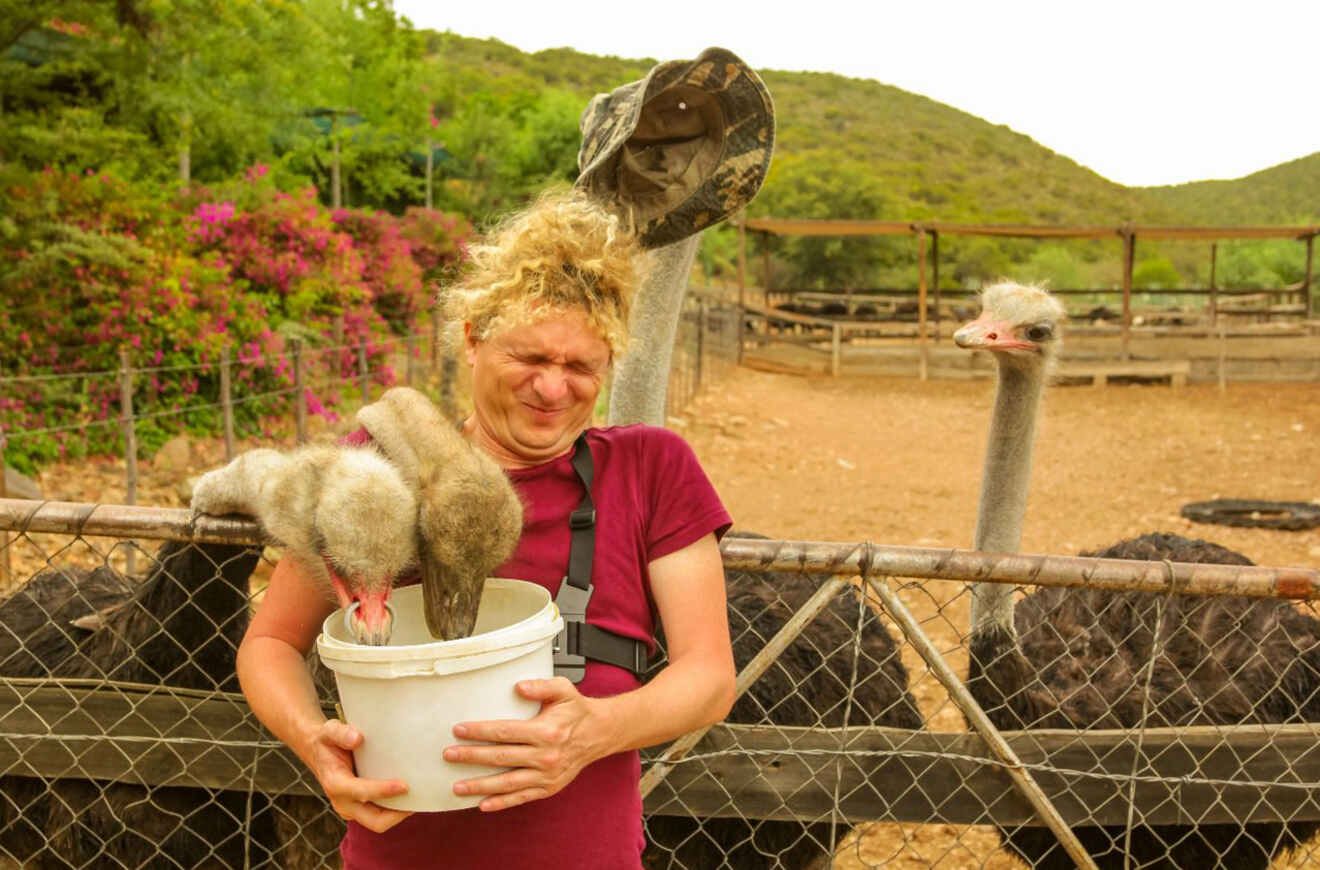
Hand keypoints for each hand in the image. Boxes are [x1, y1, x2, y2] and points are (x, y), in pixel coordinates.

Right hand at [307, 719, 412, 832]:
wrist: (318, 752)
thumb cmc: (328, 741)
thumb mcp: (329, 730)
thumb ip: (341, 733)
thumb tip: (358, 738)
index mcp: (335, 783)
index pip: (361, 792)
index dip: (383, 791)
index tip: (405, 785)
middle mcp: (342, 802)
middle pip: (374, 821)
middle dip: (397, 814)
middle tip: (418, 799)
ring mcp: (351, 808)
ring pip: (379, 822)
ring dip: (398, 814)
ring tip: (418, 798)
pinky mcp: (358, 808)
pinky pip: (378, 816)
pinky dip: (394, 810)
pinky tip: (408, 796)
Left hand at [445, 677, 608, 811]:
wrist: (599, 734)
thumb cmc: (577, 710)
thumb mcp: (563, 690)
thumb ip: (541, 686)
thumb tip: (518, 687)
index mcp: (546, 732)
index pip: (505, 732)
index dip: (480, 731)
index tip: (459, 730)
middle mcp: (546, 756)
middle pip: (501, 757)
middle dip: (472, 756)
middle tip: (449, 755)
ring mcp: (547, 775)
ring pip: (507, 782)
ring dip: (480, 785)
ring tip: (457, 786)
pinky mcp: (549, 788)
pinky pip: (521, 797)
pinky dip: (501, 803)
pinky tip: (482, 804)